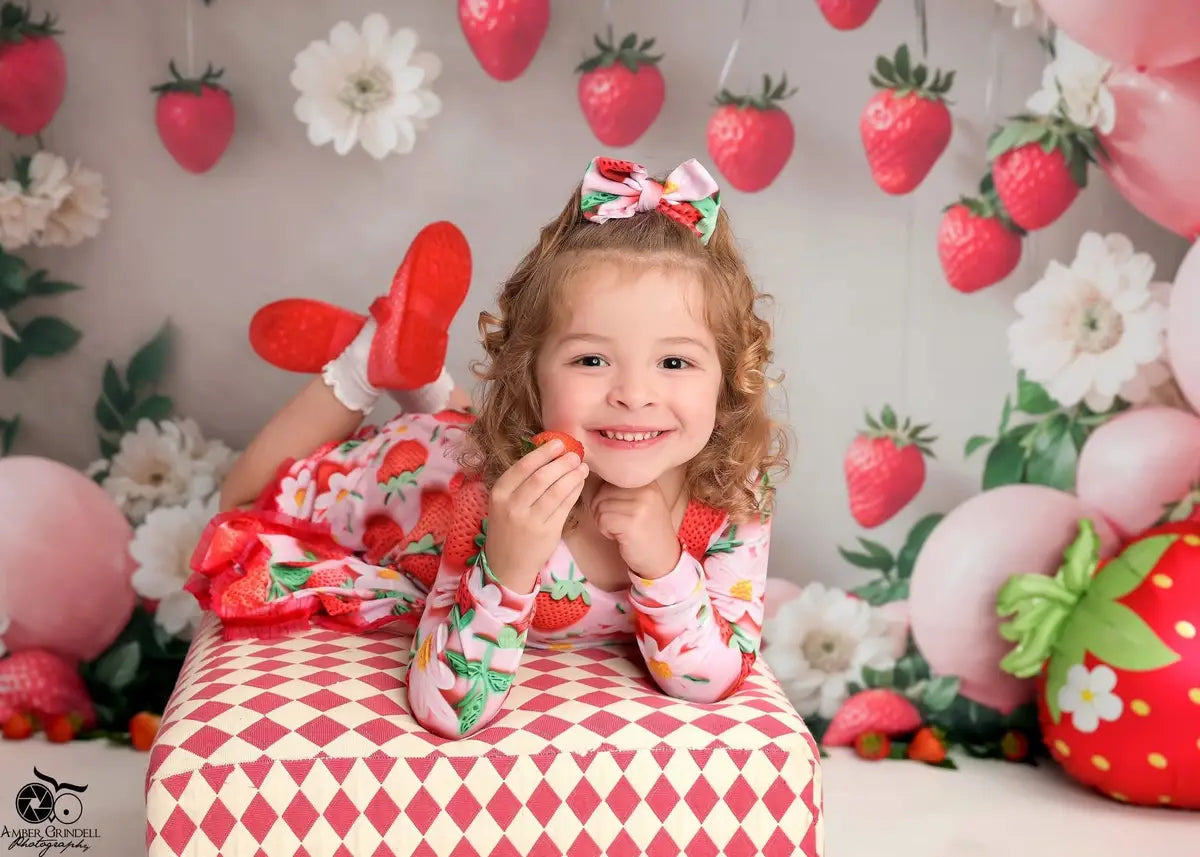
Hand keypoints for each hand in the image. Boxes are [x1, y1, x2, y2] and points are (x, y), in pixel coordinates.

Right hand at [483, 439, 588, 592]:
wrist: (507, 563)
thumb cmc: (508, 526)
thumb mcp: (504, 502)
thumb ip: (521, 481)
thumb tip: (550, 454)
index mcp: (499, 494)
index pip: (523, 468)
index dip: (543, 454)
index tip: (558, 444)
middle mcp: (513, 507)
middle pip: (542, 478)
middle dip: (561, 463)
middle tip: (574, 455)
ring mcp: (531, 521)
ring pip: (556, 492)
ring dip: (572, 476)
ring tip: (582, 467)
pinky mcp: (548, 532)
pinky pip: (565, 506)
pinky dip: (574, 491)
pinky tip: (579, 483)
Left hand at [587, 482, 681, 578]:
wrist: (663, 558)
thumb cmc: (646, 531)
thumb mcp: (643, 502)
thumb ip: (625, 488)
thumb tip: (594, 476)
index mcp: (648, 482)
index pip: (611, 478)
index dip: (605, 496)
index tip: (617, 510)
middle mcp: (646, 490)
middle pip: (603, 491)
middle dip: (601, 509)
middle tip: (615, 523)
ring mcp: (640, 506)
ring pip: (600, 506)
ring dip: (603, 521)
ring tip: (619, 529)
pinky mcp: (632, 522)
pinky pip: (603, 520)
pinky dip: (605, 531)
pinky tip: (619, 537)